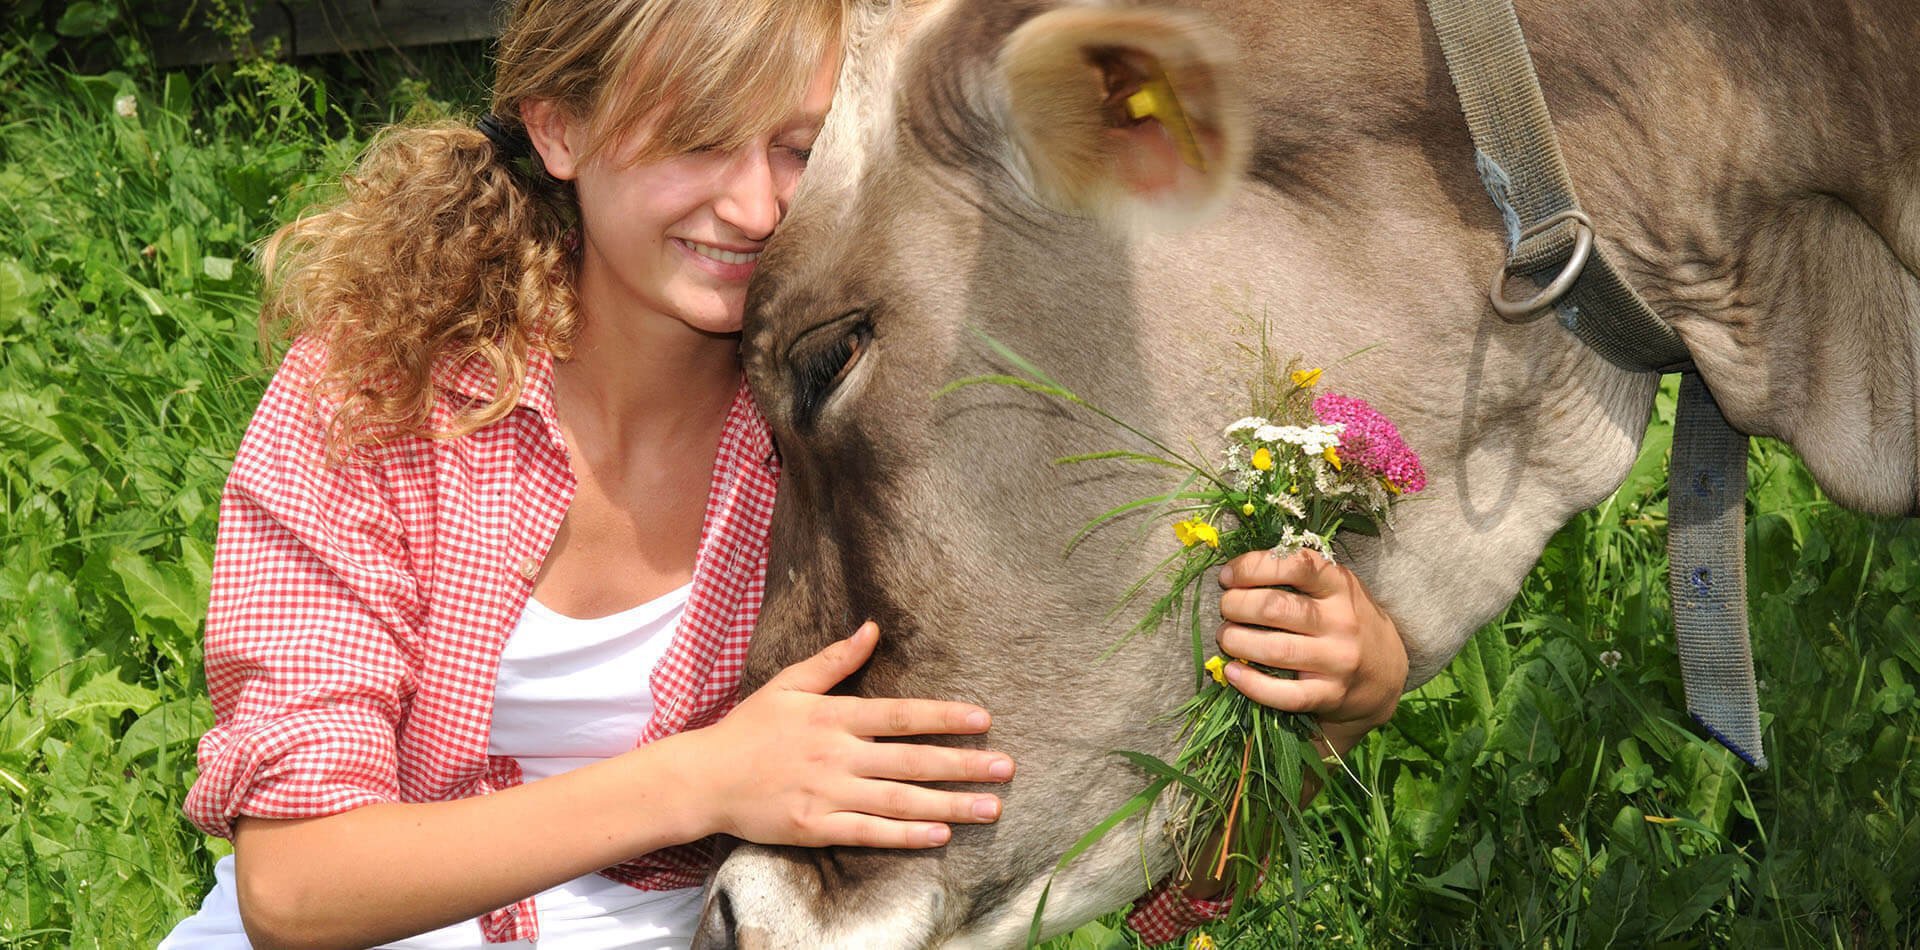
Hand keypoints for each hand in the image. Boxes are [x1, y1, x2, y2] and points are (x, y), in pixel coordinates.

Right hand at [688, 622, 1014, 848]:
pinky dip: (906, 835)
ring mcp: (828, 794)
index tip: (984, 720)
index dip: (944, 717)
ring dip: (949, 804)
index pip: (901, 715)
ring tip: (991, 807)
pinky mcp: (816, 827)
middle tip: (1006, 768)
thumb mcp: (788, 684)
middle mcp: (837, 755)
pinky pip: (869, 833)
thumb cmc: (749, 728)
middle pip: (911, 761)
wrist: (704, 778)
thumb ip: (834, 660)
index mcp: (833, 717)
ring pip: (899, 801)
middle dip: (963, 765)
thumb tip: (872, 629)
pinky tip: (941, 834)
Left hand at [1214, 549, 1407, 748]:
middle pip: (1274, 608)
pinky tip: (1233, 672)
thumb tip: (1236, 571)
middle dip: (1235, 606)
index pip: (1294, 564)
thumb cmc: (1345, 620)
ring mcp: (1338, 661)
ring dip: (1236, 641)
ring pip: (1274, 650)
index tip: (1228, 576)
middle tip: (1226, 608)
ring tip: (1226, 637)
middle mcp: (1342, 621)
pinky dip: (1250, 684)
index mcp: (1340, 585)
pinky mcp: (1331, 695)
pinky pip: (1283, 694)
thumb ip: (1298, 574)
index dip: (1251, 567)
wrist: (1386, 673)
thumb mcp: (1335, 588)